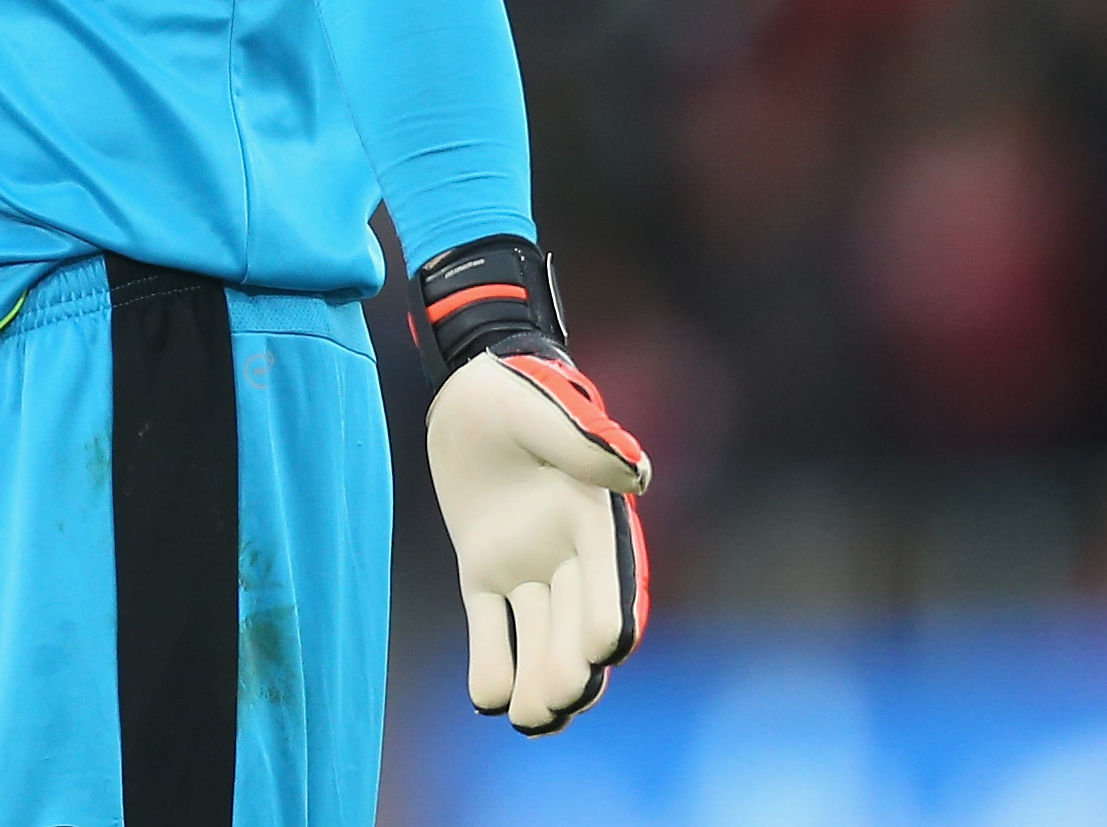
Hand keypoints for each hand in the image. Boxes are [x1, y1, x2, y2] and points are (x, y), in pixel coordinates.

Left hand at [414, 238, 650, 733]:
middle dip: (572, 664)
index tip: (605, 648)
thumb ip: (584, 440)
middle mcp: (567, 550)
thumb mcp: (544, 407)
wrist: (471, 387)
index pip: (611, 575)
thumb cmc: (515, 388)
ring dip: (538, 677)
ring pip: (540, 634)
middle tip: (559, 700)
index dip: (610, 611)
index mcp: (592, 515)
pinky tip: (486, 699)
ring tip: (530, 719)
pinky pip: (491, 624)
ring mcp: (528, 563)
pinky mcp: (484, 568)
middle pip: (578, 620)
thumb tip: (635, 474)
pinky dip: (492, 660)